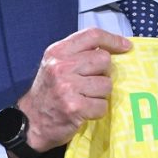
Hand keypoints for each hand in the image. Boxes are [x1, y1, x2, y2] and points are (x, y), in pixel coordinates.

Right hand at [17, 28, 131, 154]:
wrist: (31, 122)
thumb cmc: (49, 92)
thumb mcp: (56, 65)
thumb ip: (79, 54)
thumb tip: (114, 48)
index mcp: (57, 52)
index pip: (92, 35)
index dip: (113, 39)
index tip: (126, 46)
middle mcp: (61, 67)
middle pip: (104, 60)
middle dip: (103, 73)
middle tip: (90, 83)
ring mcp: (67, 87)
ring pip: (106, 84)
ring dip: (100, 94)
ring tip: (85, 98)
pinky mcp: (74, 107)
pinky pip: (103, 105)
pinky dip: (97, 110)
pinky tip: (84, 111)